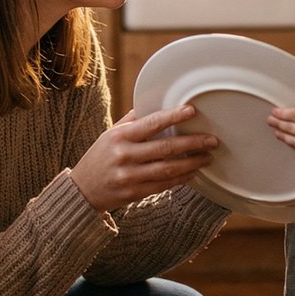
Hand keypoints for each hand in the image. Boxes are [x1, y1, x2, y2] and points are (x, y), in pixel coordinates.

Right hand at [71, 105, 217, 211]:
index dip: (173, 116)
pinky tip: (192, 172)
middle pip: (165, 148)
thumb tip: (157, 102)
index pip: (151, 123)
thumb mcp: (111, 134)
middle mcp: (124, 155)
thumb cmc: (100, 156)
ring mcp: (129, 176)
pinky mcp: (134, 193)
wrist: (82, 189)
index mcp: (120, 136)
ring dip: (191, 162)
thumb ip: (133, 120)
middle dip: (192, 143)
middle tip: (212, 140)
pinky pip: (163, 185)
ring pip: (168, 169)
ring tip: (207, 157)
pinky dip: (181, 179)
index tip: (192, 111)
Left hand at [266, 80, 294, 163]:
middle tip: (269, 120)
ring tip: (276, 131)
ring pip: (294, 141)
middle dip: (278, 123)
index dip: (282, 113)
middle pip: (290, 128)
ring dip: (283, 135)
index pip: (294, 115)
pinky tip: (291, 143)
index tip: (274, 111)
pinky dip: (294, 146)